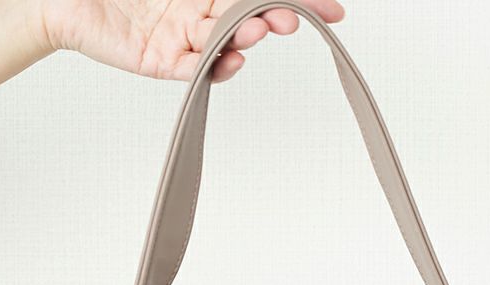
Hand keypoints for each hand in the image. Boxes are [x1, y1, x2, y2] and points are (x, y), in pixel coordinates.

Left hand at [33, 0, 344, 81]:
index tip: (331, 8)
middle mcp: (195, 10)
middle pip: (248, 14)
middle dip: (277, 15)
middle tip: (299, 18)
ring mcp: (179, 37)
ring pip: (224, 39)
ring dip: (248, 36)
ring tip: (263, 29)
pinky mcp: (158, 62)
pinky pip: (194, 69)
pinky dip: (216, 66)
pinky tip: (236, 59)